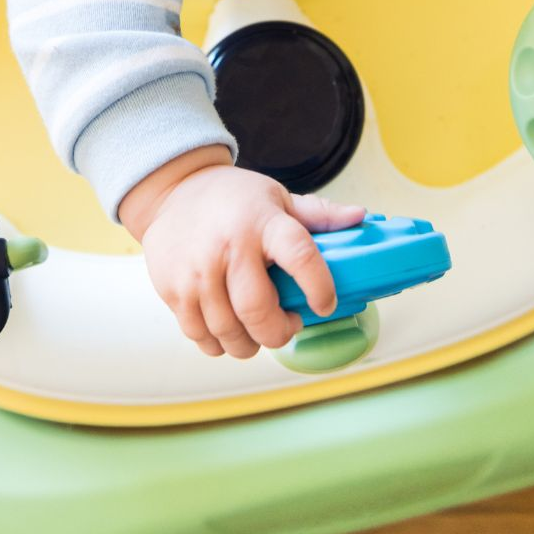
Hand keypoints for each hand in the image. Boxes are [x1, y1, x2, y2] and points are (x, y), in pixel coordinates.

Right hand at [120, 150, 366, 358]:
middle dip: (279, 331)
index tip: (324, 304)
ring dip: (250, 343)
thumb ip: (318, 213)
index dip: (318, 285)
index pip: (299, 255)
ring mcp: (196, 270)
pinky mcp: (172, 289)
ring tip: (257, 329)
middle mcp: (227, 246)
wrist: (173, 190)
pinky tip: (229, 328)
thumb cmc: (233, 197)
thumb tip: (361, 216)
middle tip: (288, 325)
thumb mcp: (277, 196)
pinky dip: (219, 343)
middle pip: (257, 310)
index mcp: (261, 221)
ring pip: (229, 331)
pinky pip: (200, 335)